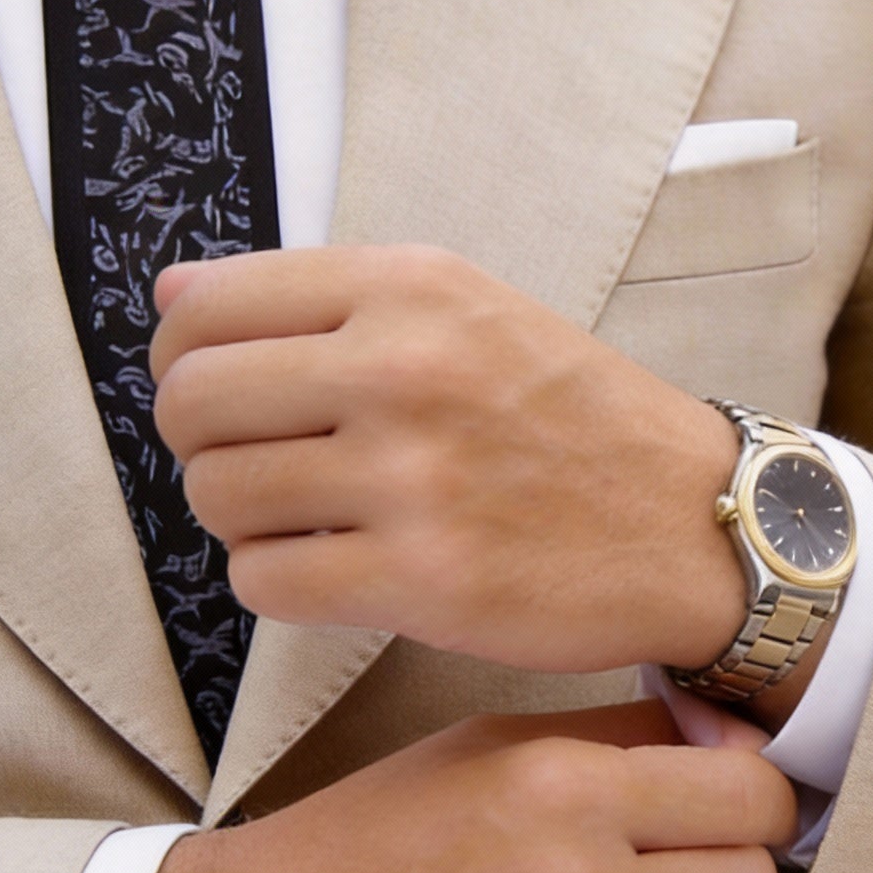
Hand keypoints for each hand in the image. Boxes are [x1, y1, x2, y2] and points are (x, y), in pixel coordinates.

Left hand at [148, 247, 747, 674]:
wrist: (699, 525)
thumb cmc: (585, 425)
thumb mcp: (479, 314)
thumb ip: (336, 299)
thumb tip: (173, 292)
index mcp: (414, 292)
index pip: (203, 308)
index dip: (187, 360)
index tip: (230, 393)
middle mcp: (405, 370)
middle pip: (191, 404)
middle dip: (207, 445)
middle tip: (270, 465)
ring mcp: (412, 478)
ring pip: (218, 497)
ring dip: (250, 519)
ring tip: (318, 519)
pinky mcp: (421, 579)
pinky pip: (264, 580)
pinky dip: (286, 581)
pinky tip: (344, 569)